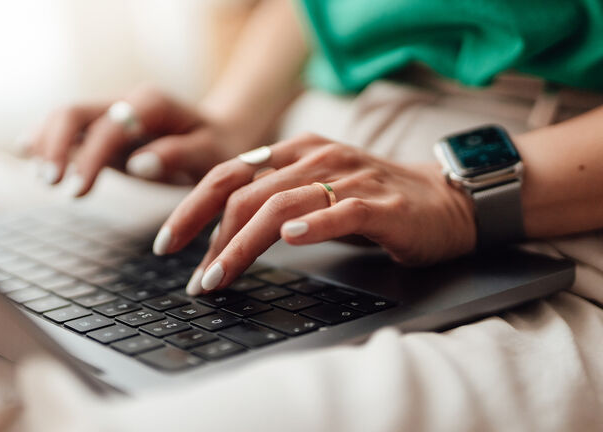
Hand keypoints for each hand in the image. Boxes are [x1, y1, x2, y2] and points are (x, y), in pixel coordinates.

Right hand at [27, 85, 253, 195]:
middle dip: (56, 145)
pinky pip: (68, 128)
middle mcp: (126, 102)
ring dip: (46, 143)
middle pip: (75, 112)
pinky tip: (28, 153)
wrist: (219, 136)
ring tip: (43, 178)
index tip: (76, 192)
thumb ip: (178, 155)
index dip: (89, 158)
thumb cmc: (218, 149)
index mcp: (152, 104)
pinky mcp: (102, 129)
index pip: (109, 126)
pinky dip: (46, 139)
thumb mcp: (211, 155)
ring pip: (65, 117)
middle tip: (50, 183)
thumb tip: (139, 164)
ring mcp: (111, 113)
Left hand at [154, 133, 476, 294]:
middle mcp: (316, 158)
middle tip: (196, 279)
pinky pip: (341, 211)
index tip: (167, 244)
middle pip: (245, 193)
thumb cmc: (372, 201)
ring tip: (221, 277)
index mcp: (294, 153)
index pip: (227, 174)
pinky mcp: (382, 204)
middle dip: (209, 238)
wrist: (444, 200)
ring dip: (243, 245)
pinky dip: (313, 224)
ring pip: (281, 205)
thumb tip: (217, 239)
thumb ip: (271, 202)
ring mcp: (349, 178)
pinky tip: (291, 239)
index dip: (191, 208)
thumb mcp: (313, 192)